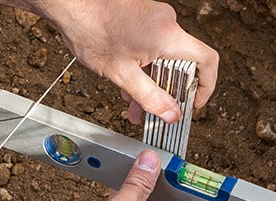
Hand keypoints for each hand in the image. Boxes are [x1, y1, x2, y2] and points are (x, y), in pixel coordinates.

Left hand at [36, 0, 218, 123]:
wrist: (69, 3)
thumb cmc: (91, 30)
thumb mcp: (122, 75)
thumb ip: (150, 98)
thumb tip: (172, 114)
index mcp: (168, 36)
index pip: (207, 60)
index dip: (206, 85)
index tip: (194, 103)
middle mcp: (167, 23)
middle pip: (182, 64)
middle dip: (167, 93)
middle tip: (156, 113)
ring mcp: (155, 18)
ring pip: (164, 59)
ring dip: (151, 83)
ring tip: (132, 104)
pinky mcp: (144, 17)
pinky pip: (153, 48)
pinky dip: (144, 68)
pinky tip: (126, 84)